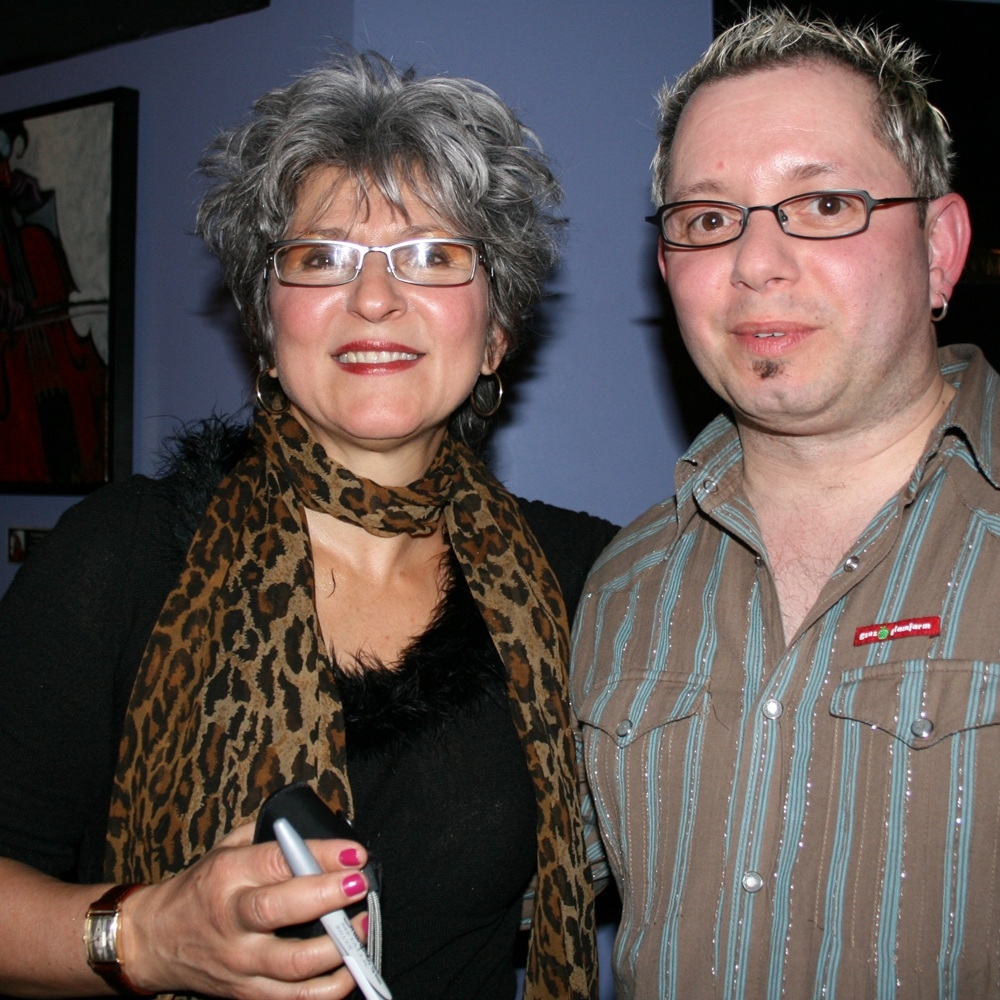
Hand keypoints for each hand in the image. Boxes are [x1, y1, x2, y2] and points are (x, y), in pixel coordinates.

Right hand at [123, 824, 369, 998]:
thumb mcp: (228, 848)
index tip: (354, 853)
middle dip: (328, 897)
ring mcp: (239, 962)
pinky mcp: (246, 993)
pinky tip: (349, 968)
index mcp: (227, 875)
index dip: (320, 856)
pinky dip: (329, 988)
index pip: (277, 862)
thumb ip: (272, 838)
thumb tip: (324, 832)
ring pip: (293, 964)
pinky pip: (294, 999)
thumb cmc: (202, 886)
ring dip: (338, 947)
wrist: (155, 939)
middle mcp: (231, 920)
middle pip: (281, 911)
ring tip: (363, 925)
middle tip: (360, 885)